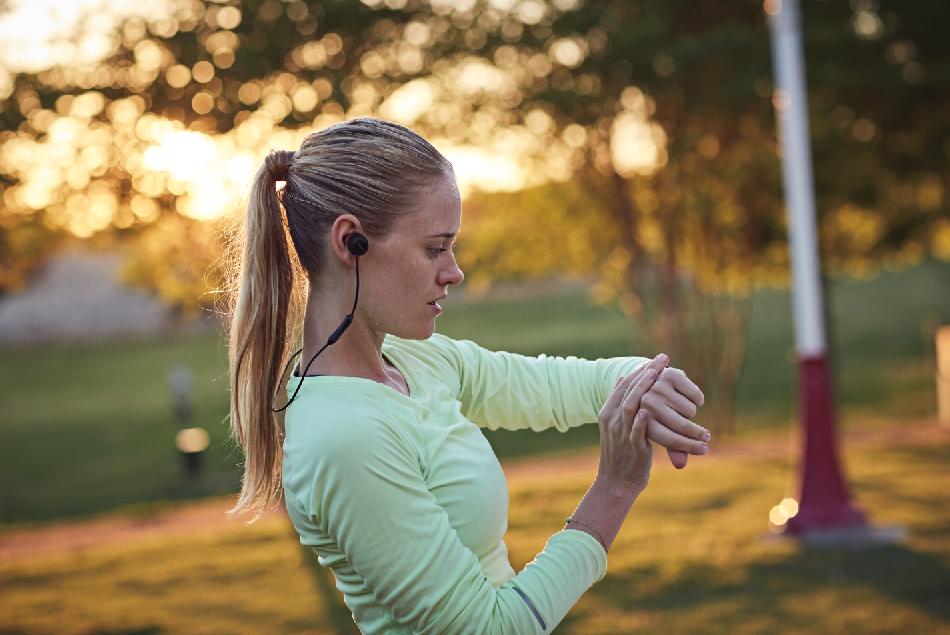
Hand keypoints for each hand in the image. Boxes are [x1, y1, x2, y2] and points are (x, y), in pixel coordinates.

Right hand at [596, 365, 659, 492]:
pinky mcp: (633, 447)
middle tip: (662, 359)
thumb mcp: (615, 424)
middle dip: (646, 372)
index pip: (623, 385)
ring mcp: (621, 433)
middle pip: (628, 390)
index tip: (655, 359)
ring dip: (645, 388)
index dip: (639, 370)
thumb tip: (621, 378)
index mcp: (607, 413)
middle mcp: (612, 420)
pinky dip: (641, 419)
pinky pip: (636, 430)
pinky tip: (649, 408)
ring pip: (631, 406)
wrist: (615, 482)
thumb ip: (618, 402)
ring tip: (658, 374)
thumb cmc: (620, 452)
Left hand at [641, 363, 708, 467]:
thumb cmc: (659, 412)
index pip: (670, 439)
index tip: (704, 450)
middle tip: (707, 437)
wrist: (653, 380)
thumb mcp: (661, 430)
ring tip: (685, 409)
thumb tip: (680, 466)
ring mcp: (657, 388)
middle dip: (698, 434)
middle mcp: (647, 404)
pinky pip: (695, 395)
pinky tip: (692, 397)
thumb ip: (672, 447)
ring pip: (690, 410)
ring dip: (692, 412)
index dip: (689, 446)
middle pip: (682, 426)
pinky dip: (698, 399)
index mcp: (643, 421)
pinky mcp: (670, 375)